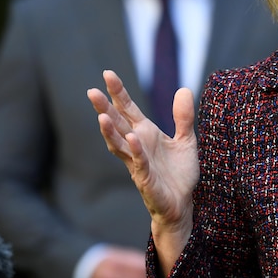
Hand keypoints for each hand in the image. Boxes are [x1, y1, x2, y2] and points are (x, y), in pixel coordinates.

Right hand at [87, 70, 197, 263]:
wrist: (182, 203)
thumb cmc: (179, 173)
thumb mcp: (186, 140)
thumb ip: (183, 117)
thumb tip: (184, 89)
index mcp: (146, 133)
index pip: (128, 110)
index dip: (118, 93)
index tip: (107, 74)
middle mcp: (137, 146)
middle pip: (117, 124)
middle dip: (104, 109)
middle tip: (91, 91)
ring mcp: (138, 163)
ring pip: (119, 145)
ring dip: (110, 132)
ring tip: (101, 116)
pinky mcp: (146, 179)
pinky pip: (139, 163)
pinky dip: (135, 151)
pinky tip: (131, 139)